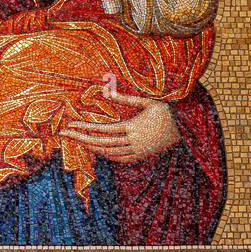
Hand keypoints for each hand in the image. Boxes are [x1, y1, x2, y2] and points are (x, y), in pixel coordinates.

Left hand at [60, 94, 179, 162]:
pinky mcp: (141, 156)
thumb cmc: (167, 111)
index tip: (69, 126)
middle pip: (101, 143)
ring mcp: (137, 151)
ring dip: (92, 148)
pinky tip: (99, 150)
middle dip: (81, 139)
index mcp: (133, 127)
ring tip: (78, 141)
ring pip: (109, 153)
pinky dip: (107, 155)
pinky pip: (120, 159)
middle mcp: (133, 142)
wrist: (186, 129)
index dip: (84, 128)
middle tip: (64, 134)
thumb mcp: (149, 101)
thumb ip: (128, 98)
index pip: (102, 130)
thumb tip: (109, 92)